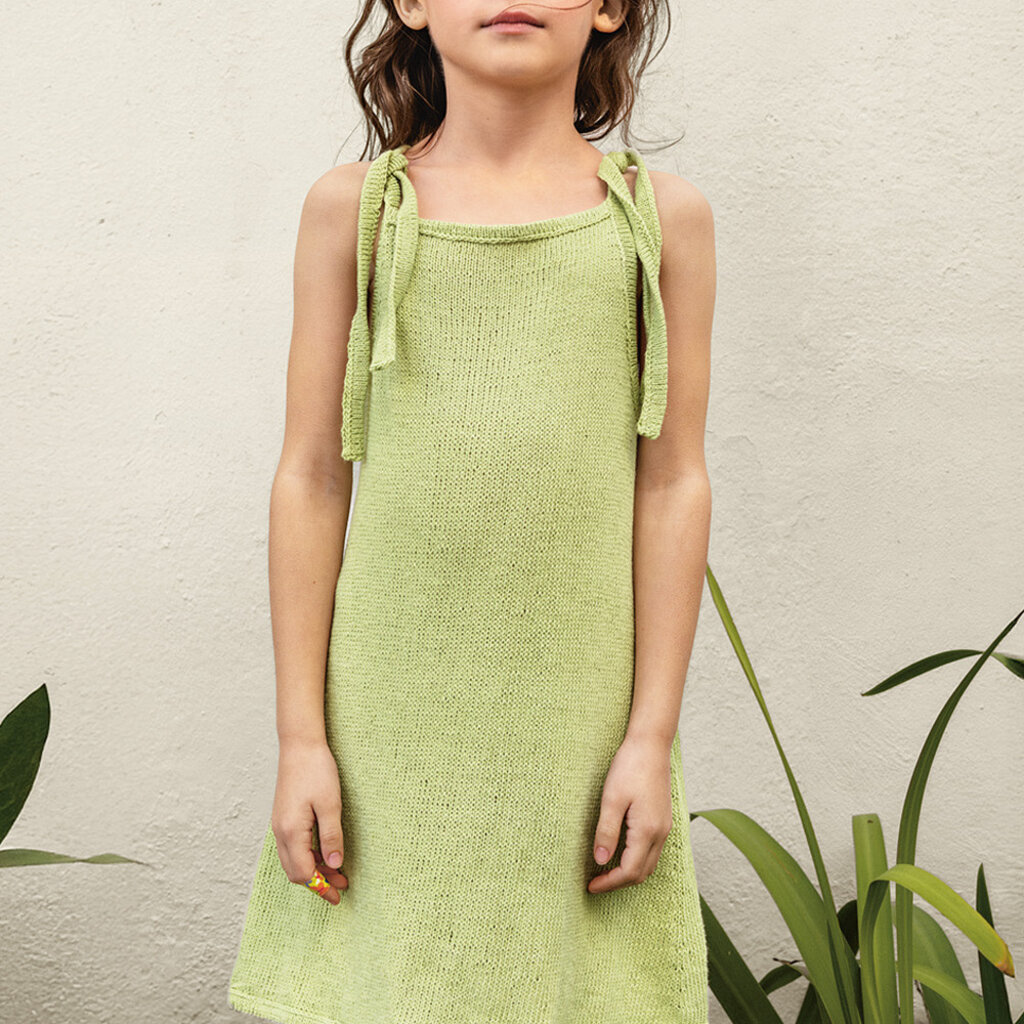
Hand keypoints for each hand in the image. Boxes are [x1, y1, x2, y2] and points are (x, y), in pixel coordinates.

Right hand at [270, 738, 348, 903]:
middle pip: (295, 871)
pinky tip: (325, 853)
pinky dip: (308, 856)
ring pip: (293, 860)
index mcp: (291, 831)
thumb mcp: (330, 805)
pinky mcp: (284, 818)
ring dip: (314, 870)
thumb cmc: (316, 771)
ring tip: (338, 872)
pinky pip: (293, 847)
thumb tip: (335, 865)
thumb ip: (331, 837)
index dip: (321, 887)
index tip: (338, 896)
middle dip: (317, 883)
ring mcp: (280, 825)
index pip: (304, 873)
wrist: (299, 745)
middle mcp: (280, 832)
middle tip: (341, 887)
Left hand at [587, 732, 672, 893]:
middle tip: (595, 882)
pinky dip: (636, 859)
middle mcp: (661, 833)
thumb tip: (601, 862)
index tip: (589, 886)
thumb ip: (607, 831)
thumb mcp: (612, 798)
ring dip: (628, 872)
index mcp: (648, 830)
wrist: (651, 744)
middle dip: (618, 882)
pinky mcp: (662, 819)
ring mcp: (664, 826)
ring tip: (604, 871)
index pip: (629, 871)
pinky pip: (652, 850)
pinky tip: (619, 852)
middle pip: (641, 873)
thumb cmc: (630, 767)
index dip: (609, 883)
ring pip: (649, 863)